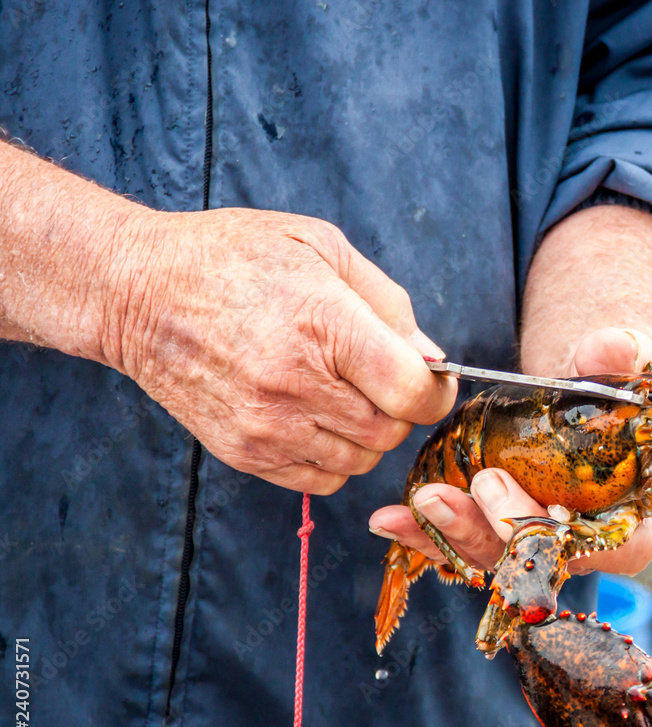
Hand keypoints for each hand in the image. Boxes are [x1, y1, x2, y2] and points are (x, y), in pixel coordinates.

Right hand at [111, 207, 456, 492]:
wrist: (138, 293)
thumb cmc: (234, 258)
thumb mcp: (320, 246)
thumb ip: (388, 303)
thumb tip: (431, 358)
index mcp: (324, 324)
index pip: (412, 391)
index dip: (437, 391)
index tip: (431, 380)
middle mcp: (297, 384)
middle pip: (390, 431)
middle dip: (399, 409)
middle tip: (378, 379)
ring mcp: (267, 425)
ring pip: (360, 460)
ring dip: (366, 434)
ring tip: (339, 393)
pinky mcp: (245, 453)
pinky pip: (322, 479)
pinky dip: (333, 457)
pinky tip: (314, 418)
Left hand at [367, 327, 651, 575]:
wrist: (586, 397)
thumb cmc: (613, 389)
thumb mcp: (621, 368)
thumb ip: (619, 359)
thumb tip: (609, 346)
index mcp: (629, 525)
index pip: (597, 547)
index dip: (553, 531)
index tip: (510, 492)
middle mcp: (583, 549)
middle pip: (533, 559)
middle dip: (485, 530)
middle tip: (446, 495)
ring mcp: (535, 550)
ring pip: (491, 558)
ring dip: (448, 535)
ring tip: (417, 501)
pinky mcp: (496, 538)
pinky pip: (460, 547)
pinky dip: (425, 534)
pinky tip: (389, 518)